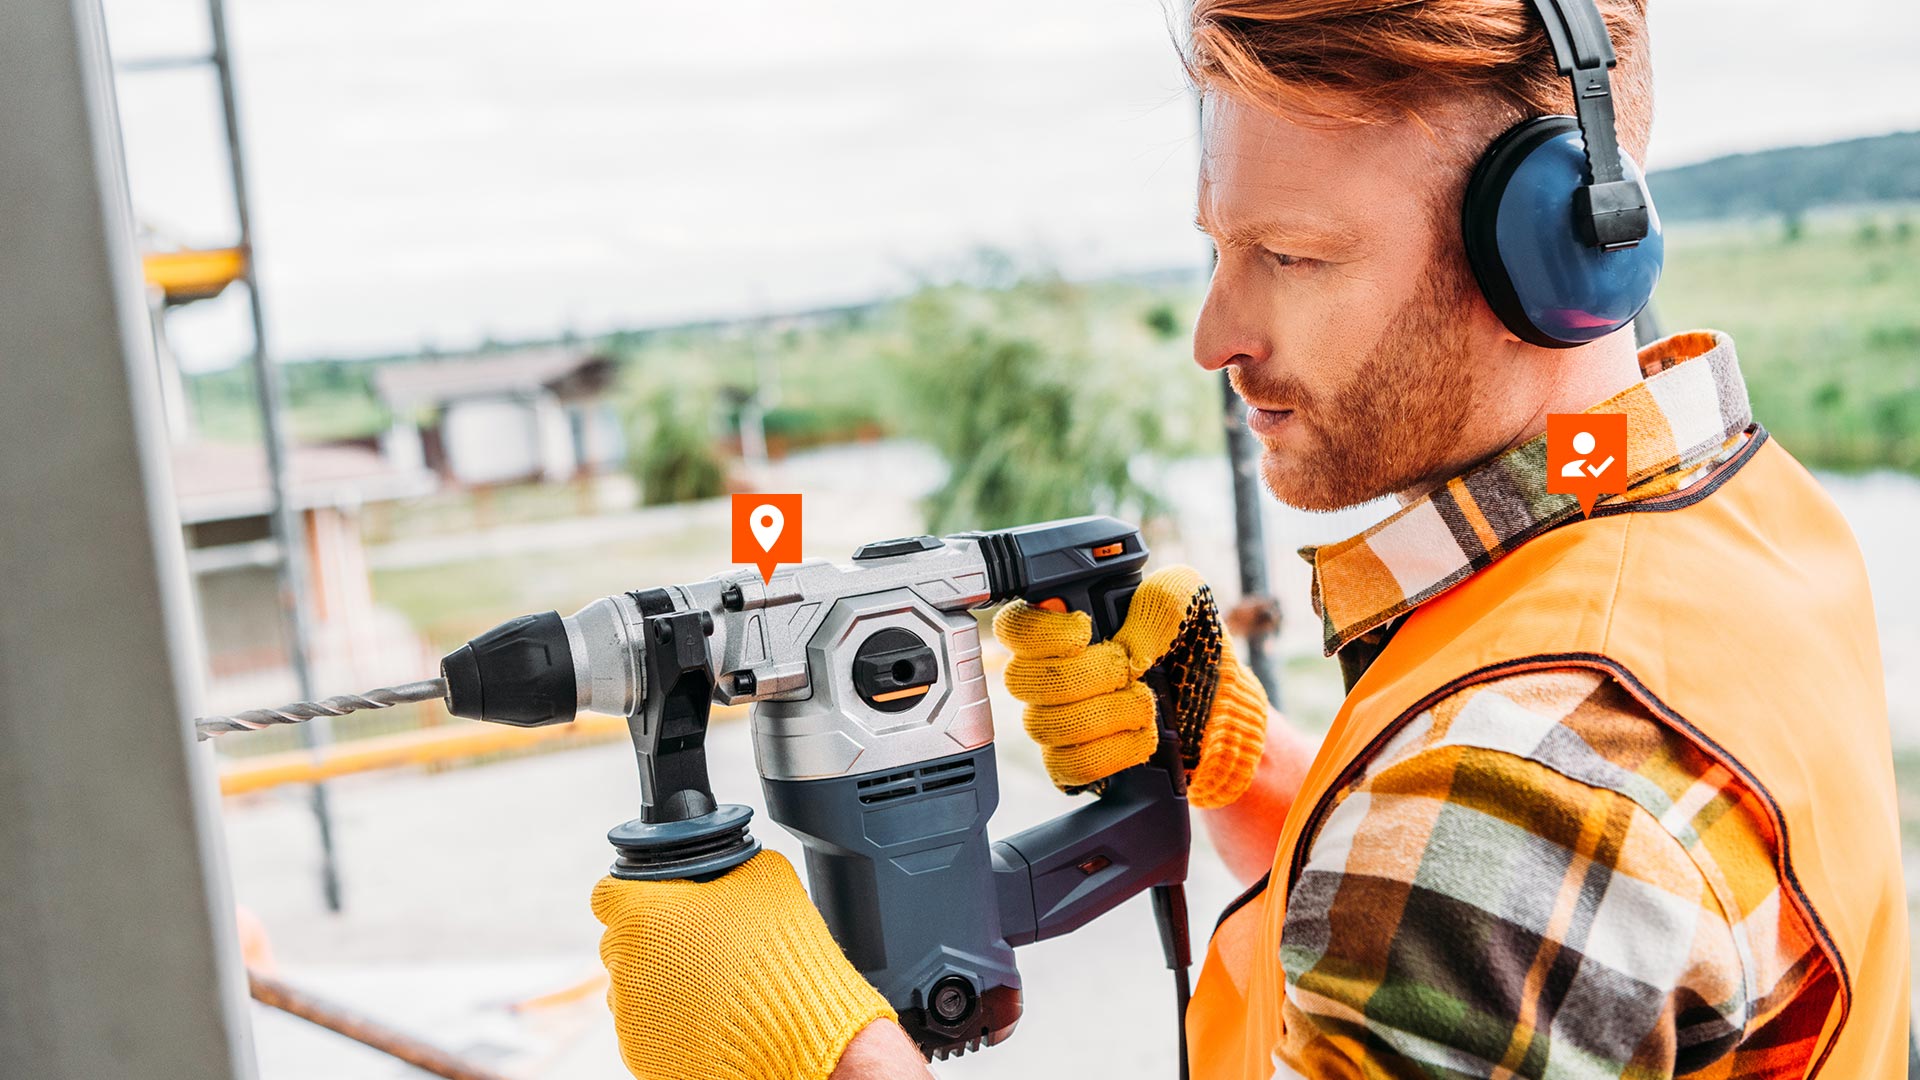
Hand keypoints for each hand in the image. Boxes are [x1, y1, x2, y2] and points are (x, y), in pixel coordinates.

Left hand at [592, 851, 896, 1079]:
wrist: (795, 1031)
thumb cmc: (778, 954)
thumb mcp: (766, 878)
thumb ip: (728, 865)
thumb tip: (725, 865)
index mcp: (640, 916)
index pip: (607, 894)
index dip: (634, 893)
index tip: (659, 901)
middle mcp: (624, 966)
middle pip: (621, 943)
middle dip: (651, 941)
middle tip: (697, 945)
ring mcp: (630, 1015)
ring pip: (632, 987)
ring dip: (659, 982)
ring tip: (709, 986)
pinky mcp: (641, 1054)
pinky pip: (646, 1028)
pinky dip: (669, 1021)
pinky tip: (707, 1015)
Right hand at [991, 565, 1269, 808]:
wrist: (1218, 707)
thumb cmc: (1191, 648)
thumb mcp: (1186, 602)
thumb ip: (1158, 598)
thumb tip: (1127, 643)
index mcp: (1063, 626)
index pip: (1013, 627)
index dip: (1040, 632)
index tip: (1085, 630)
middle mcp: (1048, 673)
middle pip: (1023, 680)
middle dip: (1087, 675)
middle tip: (1129, 669)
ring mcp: (1057, 721)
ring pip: (1045, 725)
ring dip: (1108, 713)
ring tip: (1145, 703)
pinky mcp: (1074, 763)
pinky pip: (1067, 766)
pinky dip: (1111, 753)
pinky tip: (1139, 736)